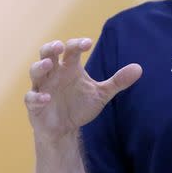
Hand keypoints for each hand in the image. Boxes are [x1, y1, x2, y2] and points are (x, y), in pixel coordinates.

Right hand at [24, 38, 141, 140]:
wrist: (66, 129)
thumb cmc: (81, 106)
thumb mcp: (101, 94)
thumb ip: (118, 81)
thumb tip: (139, 68)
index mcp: (69, 68)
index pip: (71, 50)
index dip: (77, 44)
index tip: (88, 43)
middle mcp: (54, 74)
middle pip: (47, 54)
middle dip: (51, 48)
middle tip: (60, 46)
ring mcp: (42, 87)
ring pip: (35, 71)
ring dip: (40, 67)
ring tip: (49, 65)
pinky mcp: (35, 105)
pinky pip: (32, 97)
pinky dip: (38, 97)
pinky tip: (47, 98)